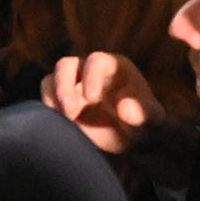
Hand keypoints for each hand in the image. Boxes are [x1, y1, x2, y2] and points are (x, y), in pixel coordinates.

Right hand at [45, 52, 164, 155]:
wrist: (132, 138)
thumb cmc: (144, 124)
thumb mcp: (151, 121)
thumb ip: (142, 114)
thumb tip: (123, 107)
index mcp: (113, 67)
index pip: (96, 61)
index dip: (91, 76)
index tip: (92, 98)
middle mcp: (90, 71)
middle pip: (67, 65)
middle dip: (64, 85)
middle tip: (70, 111)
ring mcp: (74, 85)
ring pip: (52, 78)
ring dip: (54, 96)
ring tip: (67, 118)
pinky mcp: (63, 100)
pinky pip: (48, 95)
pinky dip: (49, 107)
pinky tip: (63, 123)